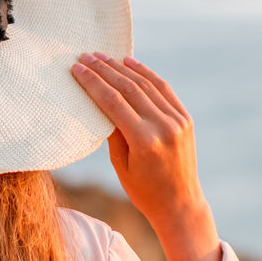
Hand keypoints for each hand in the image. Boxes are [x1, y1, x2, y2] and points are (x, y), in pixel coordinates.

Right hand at [70, 53, 222, 260]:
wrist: (180, 204)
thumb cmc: (143, 192)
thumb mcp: (120, 165)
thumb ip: (112, 131)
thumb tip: (100, 100)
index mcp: (144, 140)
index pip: (113, 102)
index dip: (92, 83)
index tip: (76, 68)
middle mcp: (163, 126)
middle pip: (128, 88)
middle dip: (104, 70)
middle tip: (85, 56)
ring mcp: (177, 120)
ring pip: (146, 84)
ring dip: (122, 68)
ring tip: (103, 56)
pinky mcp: (185, 118)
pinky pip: (163, 89)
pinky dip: (146, 74)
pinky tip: (130, 63)